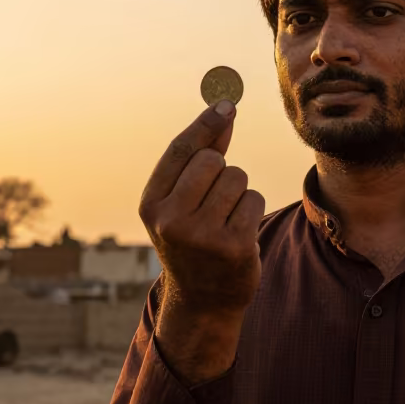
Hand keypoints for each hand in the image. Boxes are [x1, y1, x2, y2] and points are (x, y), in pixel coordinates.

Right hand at [139, 102, 265, 321]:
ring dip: (239, 193)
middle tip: (215, 201)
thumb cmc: (194, 239)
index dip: (204, 125)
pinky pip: (254, 200)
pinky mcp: (232, 246)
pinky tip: (239, 234)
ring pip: (237, 178)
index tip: (227, 104)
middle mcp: (169, 220)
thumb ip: (200, 157)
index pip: (179, 152)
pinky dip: (251, 211)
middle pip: (212, 161)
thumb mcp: (184, 201)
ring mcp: (200, 236)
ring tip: (226, 220)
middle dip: (222, 171)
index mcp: (151, 205)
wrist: (204, 299)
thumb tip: (224, 111)